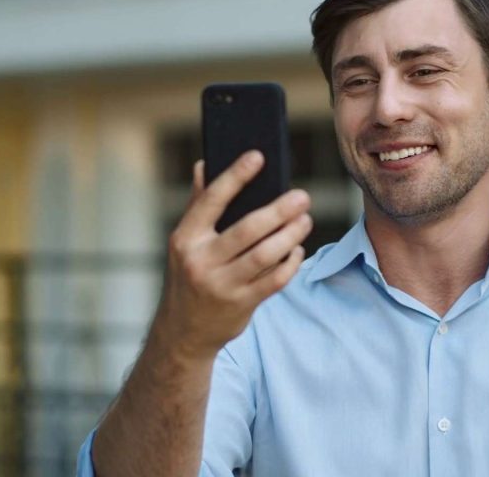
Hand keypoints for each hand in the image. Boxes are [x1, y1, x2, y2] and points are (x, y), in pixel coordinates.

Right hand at [154, 151, 311, 361]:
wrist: (183, 331)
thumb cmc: (188, 275)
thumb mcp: (184, 242)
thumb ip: (198, 204)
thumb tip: (204, 164)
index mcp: (185, 238)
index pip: (212, 200)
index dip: (235, 177)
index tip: (258, 157)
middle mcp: (201, 261)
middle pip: (248, 229)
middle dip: (279, 211)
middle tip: (302, 197)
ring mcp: (222, 285)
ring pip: (265, 255)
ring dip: (291, 235)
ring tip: (305, 220)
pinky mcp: (242, 304)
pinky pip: (275, 280)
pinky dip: (290, 262)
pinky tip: (297, 248)